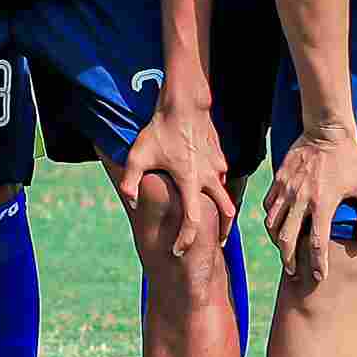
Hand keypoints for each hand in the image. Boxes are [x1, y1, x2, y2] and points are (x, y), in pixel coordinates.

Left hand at [117, 103, 238, 257]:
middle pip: (226, 212)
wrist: (184, 104)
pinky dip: (218, 189)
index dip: (186, 239)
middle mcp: (209, 176)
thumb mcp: (138, 155)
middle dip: (224, 231)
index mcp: (190, 180)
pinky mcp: (220, 157)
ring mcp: (218, 166)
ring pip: (226, 194)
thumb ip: (131, 180)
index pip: (193, 220)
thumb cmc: (160, 130)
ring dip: (222, 210)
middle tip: (218, 243)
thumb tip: (130, 201)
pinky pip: (222, 178)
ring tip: (215, 221)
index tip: (179, 252)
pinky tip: (207, 190)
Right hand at [262, 130, 356, 281]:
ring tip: (283, 251)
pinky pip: (268, 205)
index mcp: (323, 204)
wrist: (328, 130)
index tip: (319, 277)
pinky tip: (276, 225)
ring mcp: (286, 188)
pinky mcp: (278, 179)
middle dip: (289, 260)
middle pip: (286, 238)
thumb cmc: (352, 159)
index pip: (316, 243)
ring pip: (272, 223)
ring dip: (276, 242)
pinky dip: (270, 219)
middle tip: (294, 272)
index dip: (317, 263)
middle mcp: (300, 199)